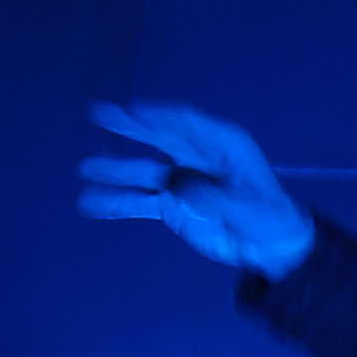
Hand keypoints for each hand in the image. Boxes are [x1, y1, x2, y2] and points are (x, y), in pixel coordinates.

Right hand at [78, 103, 315, 278]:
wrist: (271, 245)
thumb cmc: (268, 217)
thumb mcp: (244, 207)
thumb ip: (208, 195)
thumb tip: (174, 185)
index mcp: (222, 145)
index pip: (185, 123)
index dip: (159, 117)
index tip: (133, 111)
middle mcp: (197, 156)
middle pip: (158, 136)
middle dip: (129, 125)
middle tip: (100, 112)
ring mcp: (182, 180)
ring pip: (144, 170)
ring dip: (116, 169)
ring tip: (85, 168)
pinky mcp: (173, 204)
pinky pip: (141, 201)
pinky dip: (118, 202)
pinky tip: (91, 203)